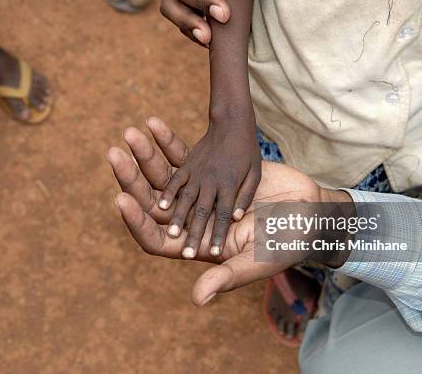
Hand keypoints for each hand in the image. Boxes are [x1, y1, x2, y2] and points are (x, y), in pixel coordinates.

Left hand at [106, 117, 348, 304]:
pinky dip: (168, 141)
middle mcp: (191, 222)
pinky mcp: (209, 174)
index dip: (136, 221)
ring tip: (128, 133)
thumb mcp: (257, 261)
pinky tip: (153, 123)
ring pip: (164, 175)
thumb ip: (227, 276)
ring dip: (146, 155)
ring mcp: (199, 196)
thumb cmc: (284, 245)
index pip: (154, 237)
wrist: (308, 213)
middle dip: (131, 179)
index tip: (120, 199)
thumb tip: (197, 298)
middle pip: (151, 202)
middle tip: (113, 154)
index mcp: (195, 247)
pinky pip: (183, 156)